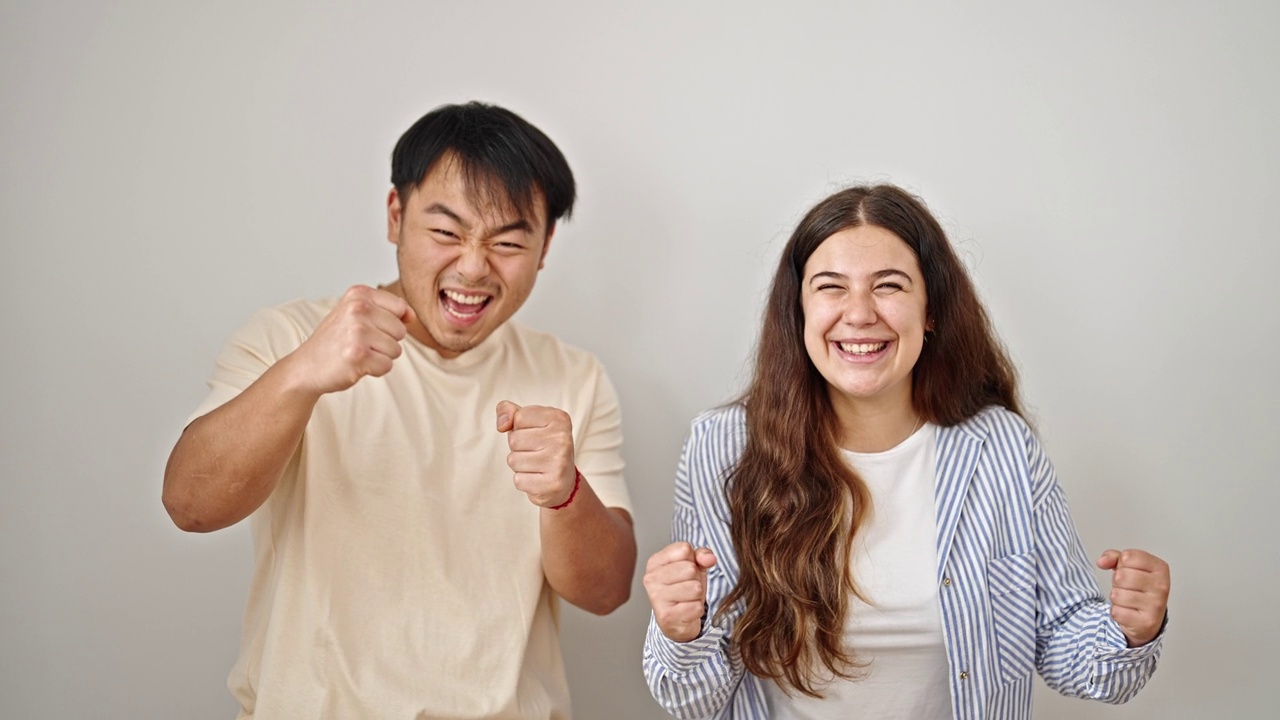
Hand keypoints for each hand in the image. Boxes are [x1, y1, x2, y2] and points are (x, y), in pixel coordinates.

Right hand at [284, 285, 414, 395]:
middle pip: (401, 331)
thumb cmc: (337, 340)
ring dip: (380, 357)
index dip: (390, 323)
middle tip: (359, 343)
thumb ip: (389, 311)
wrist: (307, 366)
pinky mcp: (358, 355)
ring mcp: (357, 332)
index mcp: (359, 294)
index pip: (400, 308)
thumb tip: (412, 316)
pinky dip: (375, 370)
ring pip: (396, 350)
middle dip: (385, 342)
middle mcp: (358, 309)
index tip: (367, 327)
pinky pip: (387, 366)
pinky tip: (356, 364)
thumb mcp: (359, 314)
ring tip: (357, 353)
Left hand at [495, 401, 575, 506]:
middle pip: (514, 439)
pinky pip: (518, 480)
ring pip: (513, 460)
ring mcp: (559, 461)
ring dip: (519, 465)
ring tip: (536, 466)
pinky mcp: (552, 483)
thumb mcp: (530, 423)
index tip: (536, 435)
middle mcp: (562, 438)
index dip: (519, 428)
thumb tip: (502, 424)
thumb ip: (510, 413)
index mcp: (559, 418)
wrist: (565, 482)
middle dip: (518, 448)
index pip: (519, 417)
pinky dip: (524, 481)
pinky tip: (538, 479)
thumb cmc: (543, 448)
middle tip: (536, 453)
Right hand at [643, 542, 717, 642]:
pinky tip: (686, 611)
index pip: (684, 549)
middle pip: (691, 569)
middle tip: (687, 588)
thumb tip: (710, 558)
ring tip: (687, 599)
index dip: (693, 560)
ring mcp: (656, 597)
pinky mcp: (666, 616)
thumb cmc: (684, 590)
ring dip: (697, 596)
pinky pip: (696, 607)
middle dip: (696, 579)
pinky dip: (697, 610)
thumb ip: (701, 556)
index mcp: (655, 562)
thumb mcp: (694, 567)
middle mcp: (651, 578)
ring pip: (695, 588)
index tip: (686, 571)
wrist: (677, 622)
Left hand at [1096, 548, 1169, 646]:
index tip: (1130, 571)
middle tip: (1127, 588)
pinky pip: (1116, 612)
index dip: (1121, 564)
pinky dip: (1117, 612)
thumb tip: (1102, 561)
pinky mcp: (1146, 622)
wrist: (1147, 619)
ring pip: (1116, 595)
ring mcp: (1156, 605)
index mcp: (1160, 567)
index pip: (1127, 557)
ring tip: (1128, 600)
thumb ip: (1114, 557)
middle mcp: (1161, 586)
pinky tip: (1128, 612)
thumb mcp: (1128, 567)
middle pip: (1120, 576)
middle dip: (1117, 582)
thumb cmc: (1138, 589)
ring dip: (1116, 598)